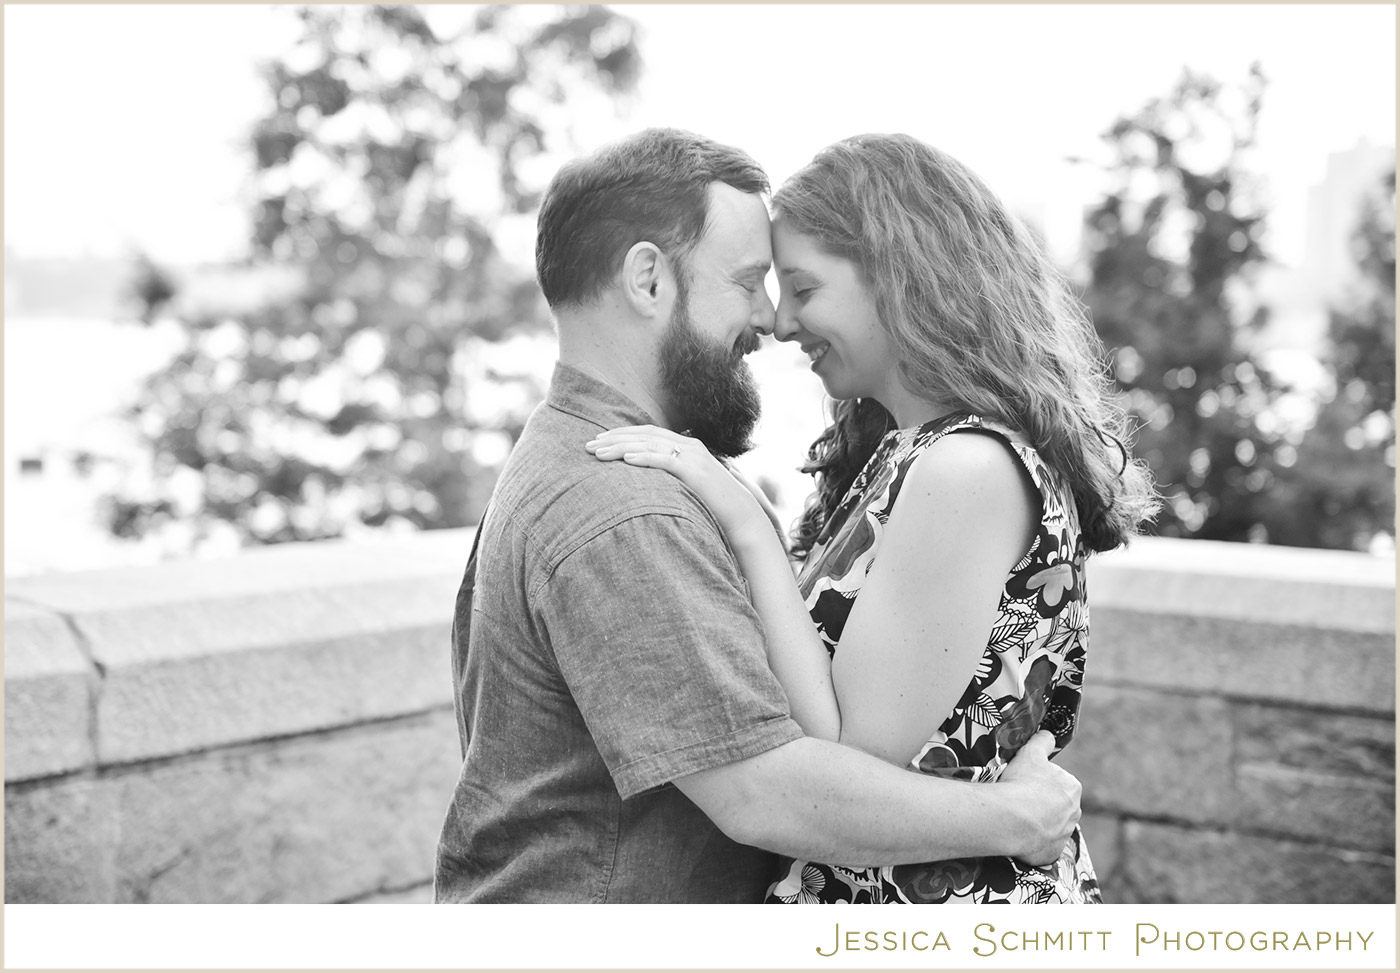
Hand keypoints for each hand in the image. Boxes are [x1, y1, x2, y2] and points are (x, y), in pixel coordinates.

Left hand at [585, 425, 771, 542]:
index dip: (620, 434)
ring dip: (621, 447)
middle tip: (588, 446)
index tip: (598, 440)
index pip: (646, 432)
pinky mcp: (695, 470)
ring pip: (650, 444)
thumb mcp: (687, 483)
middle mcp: (688, 444)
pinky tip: (626, 460)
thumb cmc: (712, 503)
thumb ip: (670, 474)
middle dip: (613, 438)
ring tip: (598, 453)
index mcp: (685, 444)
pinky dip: (644, 457)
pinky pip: (665, 460)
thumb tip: (646, 479)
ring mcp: (693, 455)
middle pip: (643, 434)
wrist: (741, 515)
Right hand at [996, 730, 1081, 865]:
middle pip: (1057, 805)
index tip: (1026, 783)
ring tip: (1017, 817)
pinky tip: (1019, 834)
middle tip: (1020, 800)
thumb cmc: (1023, 783)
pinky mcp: (1052, 852)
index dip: (1041, 782)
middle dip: (1041, 803)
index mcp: (1072, 787)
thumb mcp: (1030, 753)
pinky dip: (1033, 841)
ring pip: (1050, 825)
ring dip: (1037, 822)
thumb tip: (1048, 734)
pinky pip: (1043, 845)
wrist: (1013, 819)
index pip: (1059, 782)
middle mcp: (1074, 812)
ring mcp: (1064, 834)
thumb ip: (1042, 741)